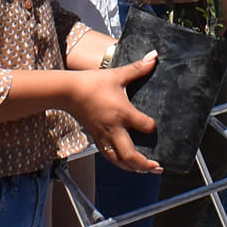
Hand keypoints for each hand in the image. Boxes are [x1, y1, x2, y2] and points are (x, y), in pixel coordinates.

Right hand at [67, 55, 161, 171]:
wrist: (69, 91)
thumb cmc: (93, 82)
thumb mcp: (117, 74)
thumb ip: (138, 68)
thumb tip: (155, 56)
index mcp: (123, 113)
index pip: (145, 126)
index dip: (152, 127)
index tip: (154, 126)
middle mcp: (115, 128)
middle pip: (130, 155)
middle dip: (145, 164)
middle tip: (157, 167)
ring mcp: (104, 136)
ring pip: (119, 160)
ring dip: (133, 168)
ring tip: (146, 170)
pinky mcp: (96, 138)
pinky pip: (109, 156)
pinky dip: (119, 163)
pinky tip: (126, 165)